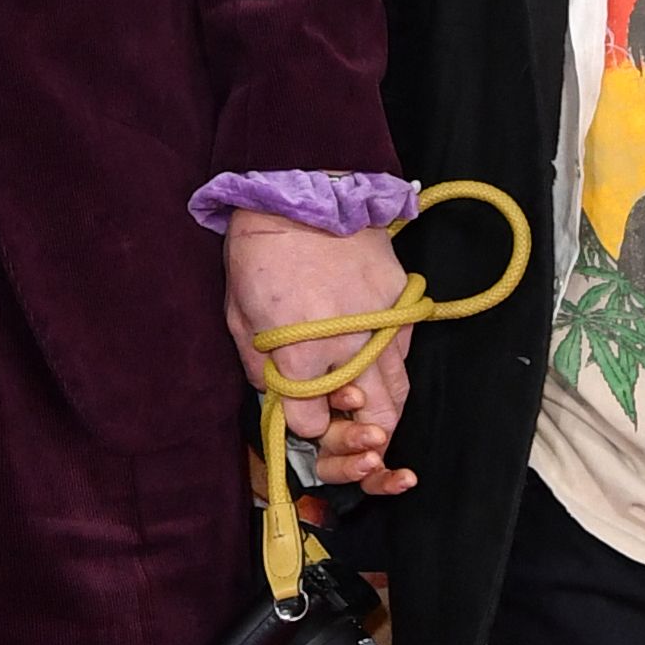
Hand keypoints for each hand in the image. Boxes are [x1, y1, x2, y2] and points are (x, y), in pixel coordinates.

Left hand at [223, 216, 416, 493]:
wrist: (305, 194)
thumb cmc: (261, 254)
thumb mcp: (240, 317)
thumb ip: (259, 368)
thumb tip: (277, 396)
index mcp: (301, 357)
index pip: (312, 425)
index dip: (306, 429)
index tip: (301, 418)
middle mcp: (350, 350)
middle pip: (372, 423)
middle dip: (361, 445)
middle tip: (356, 450)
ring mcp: (384, 330)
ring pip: (398, 396)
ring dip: (385, 417)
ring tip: (371, 424)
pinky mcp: (404, 310)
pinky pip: (404, 359)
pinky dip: (392, 374)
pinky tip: (374, 370)